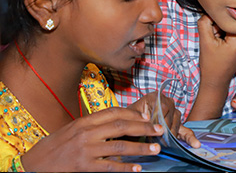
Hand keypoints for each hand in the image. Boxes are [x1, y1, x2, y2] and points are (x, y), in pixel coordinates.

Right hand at [19, 107, 163, 171]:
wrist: (33, 165)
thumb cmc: (55, 148)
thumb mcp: (73, 131)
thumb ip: (95, 127)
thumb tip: (121, 124)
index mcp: (84, 122)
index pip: (114, 112)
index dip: (134, 113)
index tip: (148, 117)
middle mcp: (86, 133)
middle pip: (121, 125)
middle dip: (144, 127)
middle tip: (160, 130)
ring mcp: (85, 150)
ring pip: (120, 146)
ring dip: (141, 147)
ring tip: (155, 149)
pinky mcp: (84, 167)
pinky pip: (110, 167)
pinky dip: (126, 167)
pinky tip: (138, 168)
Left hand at [128, 92, 199, 147]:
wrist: (126, 124)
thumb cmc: (126, 121)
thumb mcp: (128, 119)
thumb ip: (137, 122)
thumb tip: (149, 128)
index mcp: (154, 97)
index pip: (163, 108)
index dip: (160, 120)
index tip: (156, 131)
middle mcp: (166, 102)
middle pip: (171, 116)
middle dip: (166, 129)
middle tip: (160, 140)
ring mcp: (173, 112)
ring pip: (178, 123)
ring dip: (173, 134)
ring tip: (167, 143)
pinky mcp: (177, 124)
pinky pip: (185, 130)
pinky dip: (190, 138)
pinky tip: (195, 144)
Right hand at [197, 14, 235, 82]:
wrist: (216, 79)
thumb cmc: (210, 63)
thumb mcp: (204, 41)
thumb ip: (205, 22)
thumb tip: (210, 11)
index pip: (231, 20)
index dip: (219, 22)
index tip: (213, 30)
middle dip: (225, 25)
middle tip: (216, 35)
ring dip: (230, 28)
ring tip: (221, 39)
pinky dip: (234, 33)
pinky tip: (226, 42)